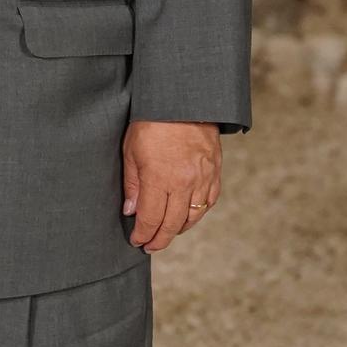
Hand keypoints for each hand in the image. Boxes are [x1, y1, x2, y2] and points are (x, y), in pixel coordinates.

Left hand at [122, 120, 220, 252]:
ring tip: (167, 233)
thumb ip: (133, 184)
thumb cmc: (152, 122)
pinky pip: (209, 201)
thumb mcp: (131, 151)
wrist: (184, 100)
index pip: (151, 219)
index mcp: (160, 179)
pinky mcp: (215, 171)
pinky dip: (199, 213)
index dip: (143, 235)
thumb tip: (132, 211)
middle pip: (172, 224)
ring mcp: (202, 178)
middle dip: (160, 239)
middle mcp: (184, 183)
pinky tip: (188, 216)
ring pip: (193, 216)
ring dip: (179, 229)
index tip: (137, 241)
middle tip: (150, 246)